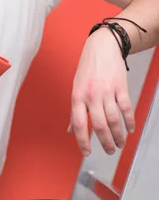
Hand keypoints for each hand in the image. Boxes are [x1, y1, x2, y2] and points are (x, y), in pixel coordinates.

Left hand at [69, 28, 134, 155]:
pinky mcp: (120, 86)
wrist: (102, 46)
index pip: (78, 124)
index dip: (82, 141)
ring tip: (120, 143)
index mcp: (77, 96)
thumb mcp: (76, 87)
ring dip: (118, 135)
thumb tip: (70, 130)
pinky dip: (129, 121)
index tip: (87, 153)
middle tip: (109, 151)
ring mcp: (106, 90)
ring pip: (113, 119)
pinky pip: (125, 108)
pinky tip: (130, 129)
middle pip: (99, 125)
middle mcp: (91, 95)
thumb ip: (74, 110)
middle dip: (105, 142)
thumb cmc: (87, 68)